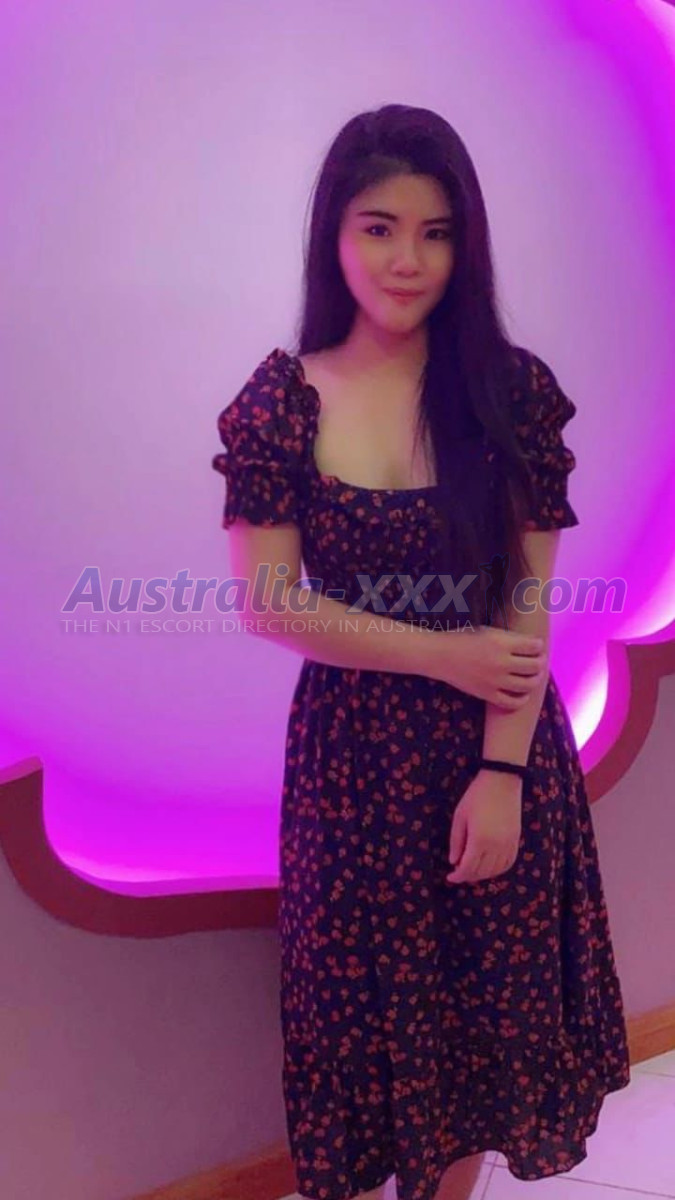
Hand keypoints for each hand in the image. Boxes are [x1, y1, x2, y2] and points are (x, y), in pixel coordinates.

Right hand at [435, 625, 547, 709]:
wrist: (440, 656)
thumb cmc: (463, 638)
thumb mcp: (488, 631)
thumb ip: (510, 638)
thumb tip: (534, 644)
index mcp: (501, 643)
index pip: (534, 646)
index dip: (539, 646)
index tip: (537, 646)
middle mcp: (500, 663)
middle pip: (534, 666)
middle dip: (540, 662)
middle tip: (539, 660)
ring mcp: (494, 681)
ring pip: (527, 685)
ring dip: (534, 680)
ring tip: (533, 676)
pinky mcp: (487, 694)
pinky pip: (512, 702)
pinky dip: (522, 699)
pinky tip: (522, 693)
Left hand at [446, 770, 522, 884]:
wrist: (501, 781)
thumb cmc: (476, 796)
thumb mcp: (460, 817)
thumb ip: (456, 842)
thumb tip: (453, 862)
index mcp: (479, 840)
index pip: (468, 868)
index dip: (458, 876)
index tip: (450, 877)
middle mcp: (496, 846)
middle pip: (481, 872)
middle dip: (468, 876)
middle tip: (458, 872)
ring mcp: (508, 844)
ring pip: (496, 870)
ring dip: (483, 874)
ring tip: (472, 869)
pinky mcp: (516, 840)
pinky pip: (508, 862)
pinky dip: (498, 869)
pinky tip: (489, 866)